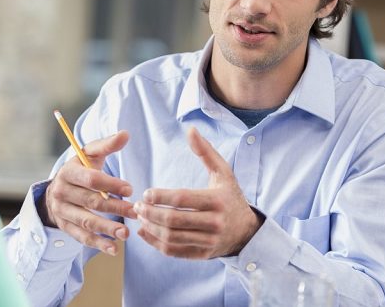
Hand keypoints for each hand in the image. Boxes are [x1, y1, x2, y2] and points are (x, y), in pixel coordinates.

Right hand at [39, 131, 136, 255]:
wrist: (58, 189)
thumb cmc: (81, 169)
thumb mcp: (90, 155)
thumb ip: (107, 145)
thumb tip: (126, 134)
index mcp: (68, 172)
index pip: (90, 179)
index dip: (111, 184)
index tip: (130, 189)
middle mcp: (61, 192)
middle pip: (91, 202)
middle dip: (115, 208)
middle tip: (135, 212)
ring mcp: (62, 211)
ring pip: (86, 222)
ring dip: (107, 228)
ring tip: (126, 233)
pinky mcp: (65, 227)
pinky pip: (82, 238)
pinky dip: (98, 244)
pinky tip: (114, 249)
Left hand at [134, 127, 262, 258]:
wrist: (247, 231)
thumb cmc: (230, 197)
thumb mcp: (223, 172)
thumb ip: (205, 151)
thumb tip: (190, 130)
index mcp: (217, 201)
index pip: (182, 199)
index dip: (160, 197)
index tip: (146, 193)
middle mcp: (214, 223)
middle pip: (174, 220)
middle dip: (151, 213)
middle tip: (137, 206)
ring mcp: (209, 241)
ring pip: (171, 237)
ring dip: (151, 227)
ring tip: (140, 216)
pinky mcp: (203, 255)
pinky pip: (174, 251)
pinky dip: (155, 243)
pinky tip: (145, 231)